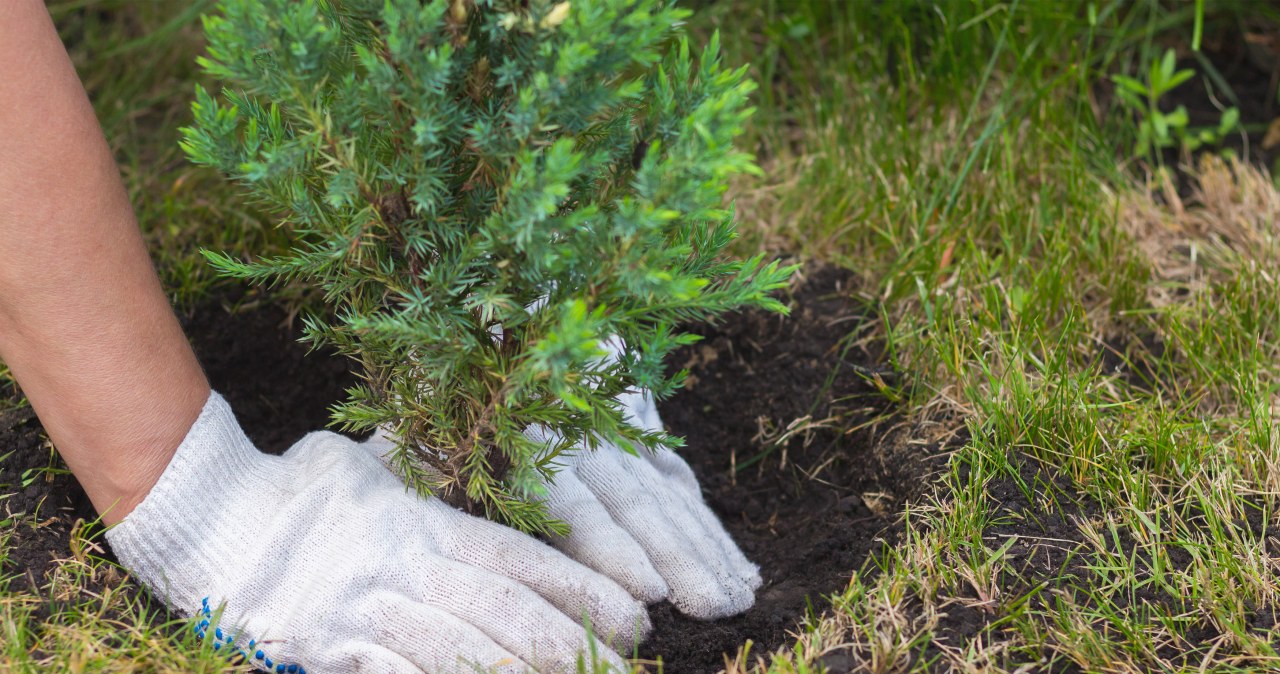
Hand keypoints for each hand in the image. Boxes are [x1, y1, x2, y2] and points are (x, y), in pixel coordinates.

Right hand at [106, 392, 647, 673]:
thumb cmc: (296, 487)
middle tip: (626, 660)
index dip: (580, 588)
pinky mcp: (329, 650)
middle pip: (500, 610)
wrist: (208, 519)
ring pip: (459, 650)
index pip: (518, 558)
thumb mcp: (368, 463)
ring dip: (519, 671)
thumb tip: (468, 451)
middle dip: (568, 641)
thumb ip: (424, 473)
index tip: (630, 612)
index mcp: (420, 520)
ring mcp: (365, 612)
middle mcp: (402, 566)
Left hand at [364, 390, 760, 620]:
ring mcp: (619, 434)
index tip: (650, 593)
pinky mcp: (643, 433)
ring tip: (739, 599)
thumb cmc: (446, 388)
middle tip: (715, 610)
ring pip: (670, 498)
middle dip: (681, 560)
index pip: (576, 503)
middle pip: (638, 506)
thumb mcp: (419, 433)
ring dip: (707, 550)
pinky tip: (741, 570)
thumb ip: (430, 480)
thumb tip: (428, 533)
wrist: (504, 302)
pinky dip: (712, 529)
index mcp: (528, 443)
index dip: (613, 548)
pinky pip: (683, 485)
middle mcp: (582, 439)